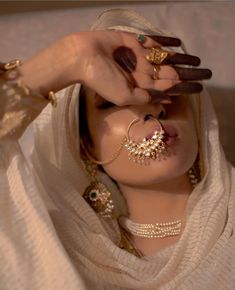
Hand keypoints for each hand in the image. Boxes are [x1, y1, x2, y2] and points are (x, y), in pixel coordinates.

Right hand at [72, 31, 211, 105]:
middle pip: (170, 73)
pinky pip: (154, 41)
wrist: (83, 57)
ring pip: (165, 58)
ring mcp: (139, 57)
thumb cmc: (102, 80)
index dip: (184, 88)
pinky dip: (166, 41)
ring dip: (182, 58)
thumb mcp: (125, 97)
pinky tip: (179, 43)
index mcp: (141, 87)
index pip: (167, 88)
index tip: (199, 88)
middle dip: (188, 74)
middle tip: (206, 73)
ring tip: (198, 59)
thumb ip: (146, 98)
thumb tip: (168, 99)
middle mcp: (142, 72)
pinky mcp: (134, 42)